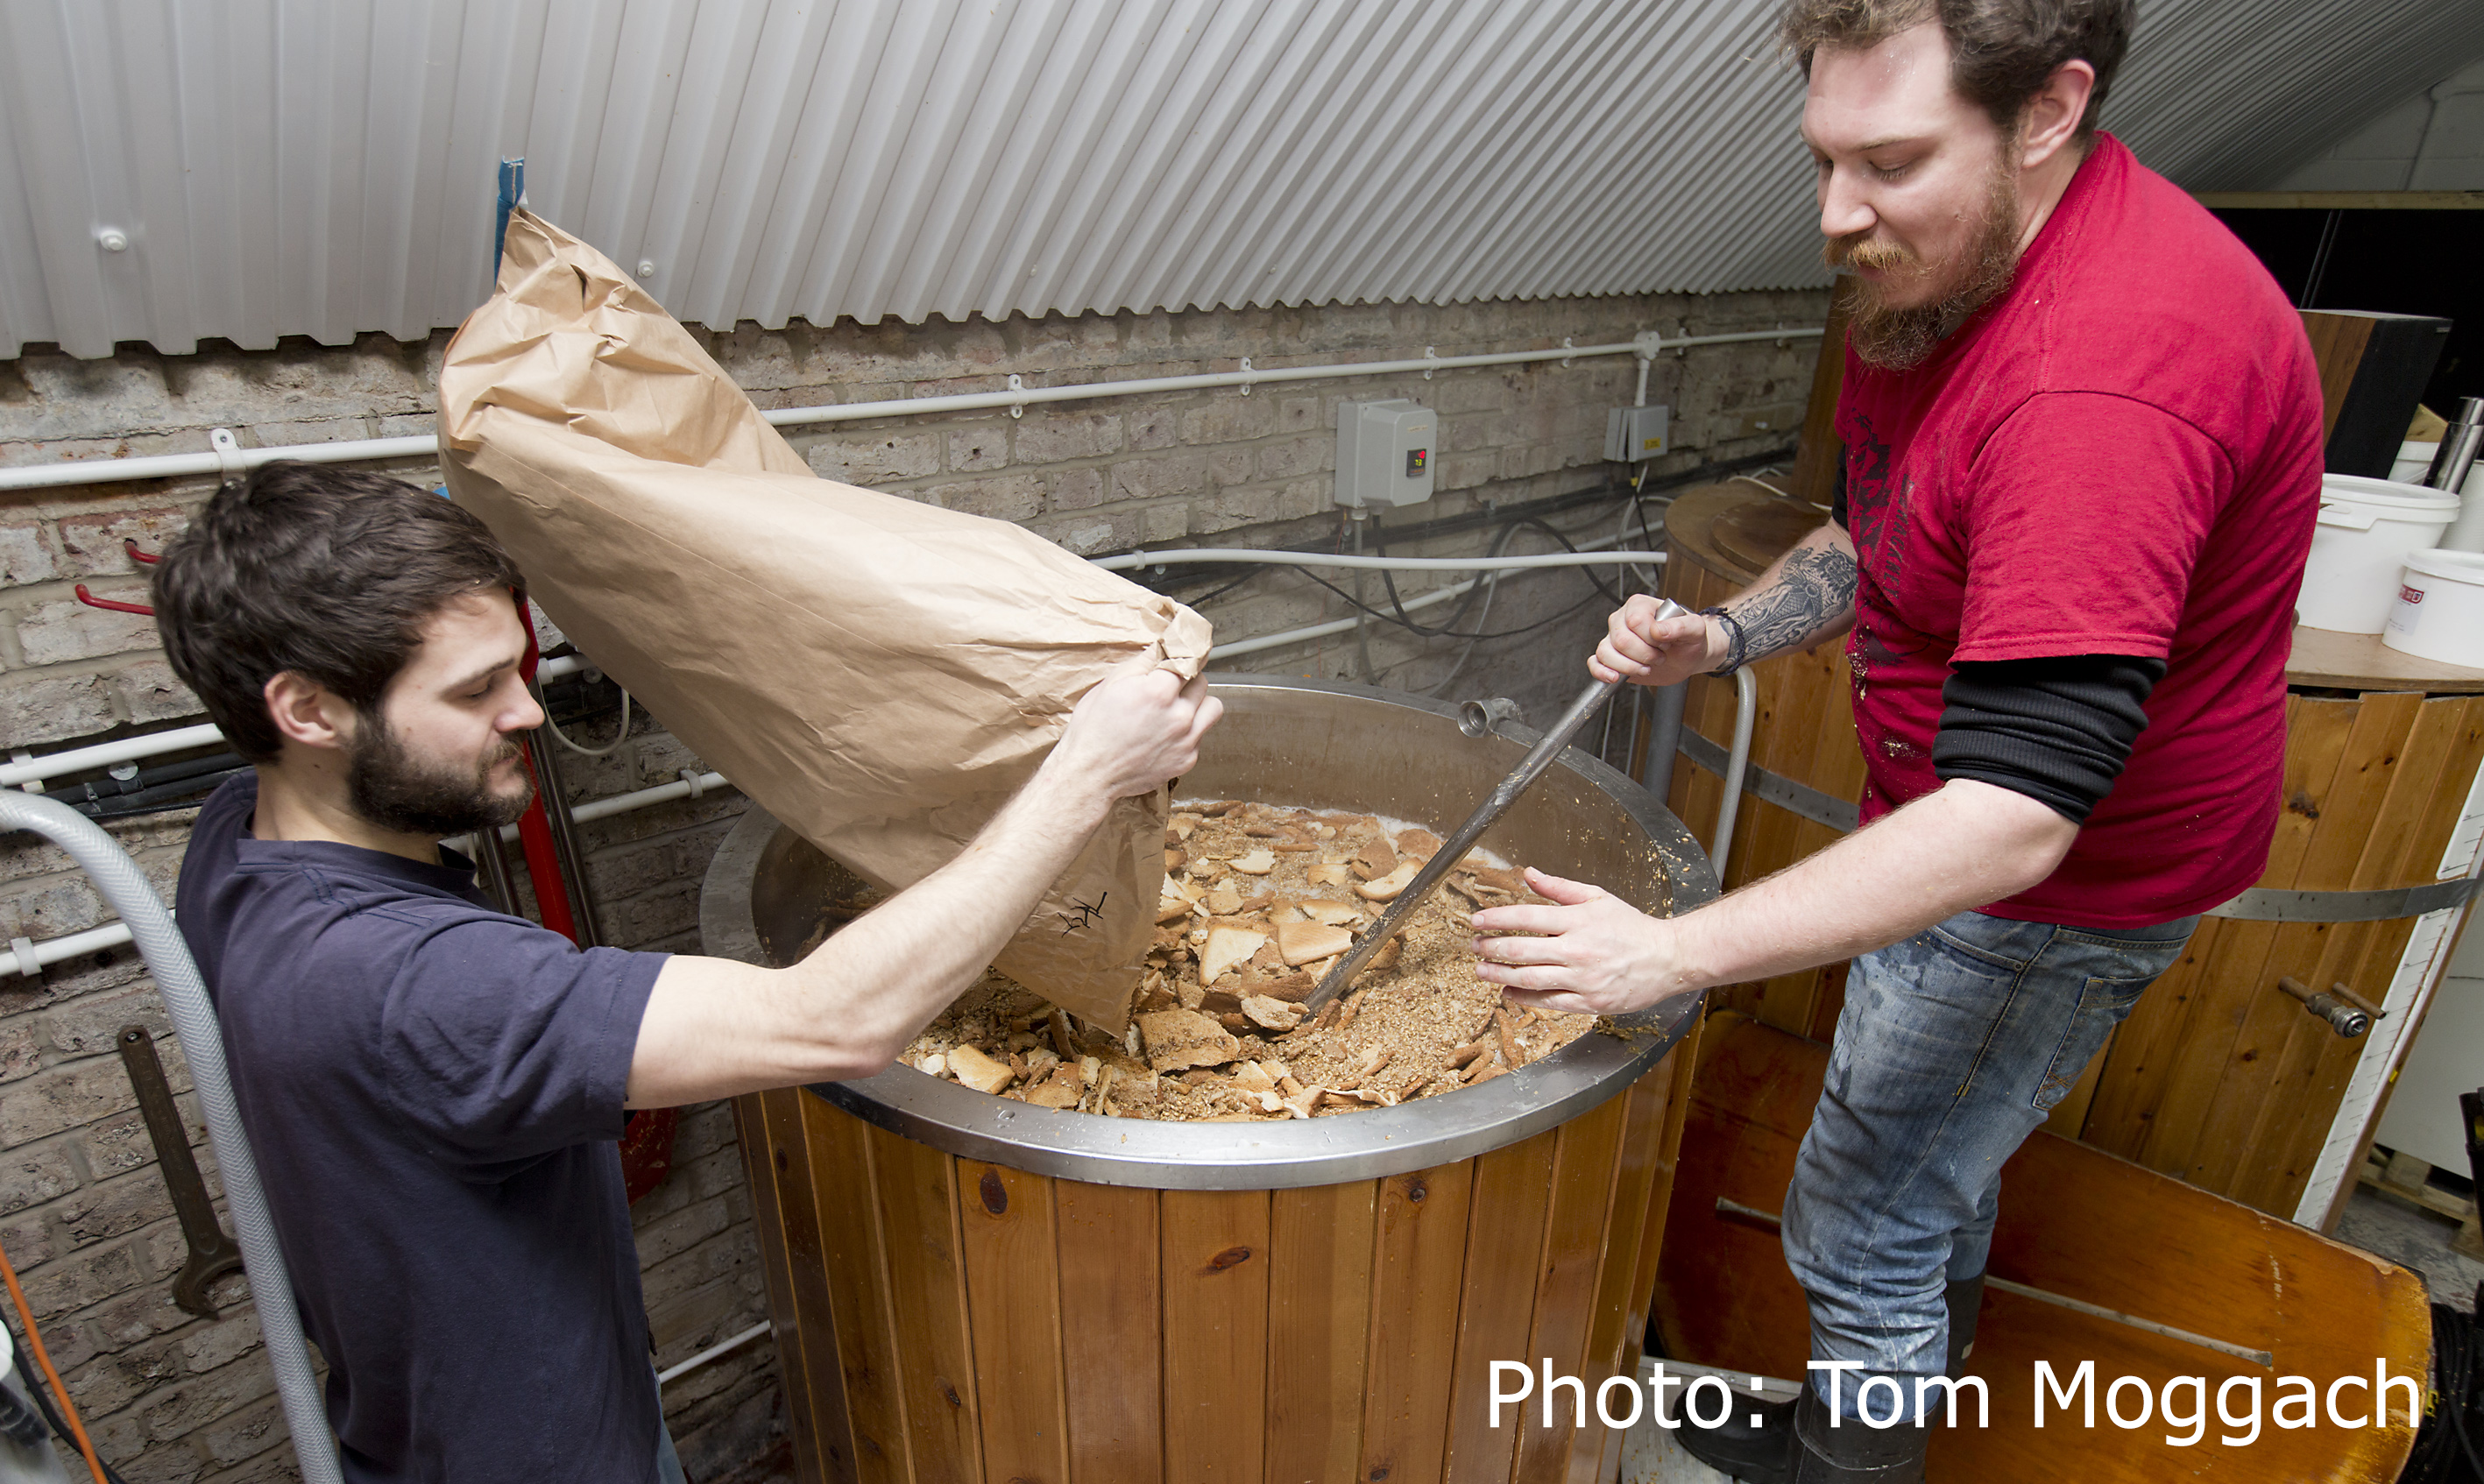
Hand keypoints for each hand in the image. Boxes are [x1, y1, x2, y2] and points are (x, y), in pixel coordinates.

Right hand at [1053, 668, 1222, 800]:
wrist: (1090, 774)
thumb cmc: (1093, 731)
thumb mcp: (1111, 684)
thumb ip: (1142, 662)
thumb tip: (1161, 647)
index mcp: (1158, 692)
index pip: (1187, 660)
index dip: (1179, 658)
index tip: (1179, 656)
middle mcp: (1178, 716)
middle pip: (1202, 682)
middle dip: (1186, 681)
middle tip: (1168, 687)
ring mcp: (1186, 740)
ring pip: (1212, 708)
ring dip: (1198, 704)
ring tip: (1177, 708)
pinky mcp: (1187, 760)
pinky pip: (1201, 736)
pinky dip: (1189, 732)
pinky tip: (1167, 733)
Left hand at [1469, 868, 1692, 1015]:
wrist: (1668, 958)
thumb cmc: (1633, 928)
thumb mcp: (1598, 898)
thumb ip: (1560, 888)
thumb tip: (1529, 874)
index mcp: (1579, 920)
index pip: (1527, 916)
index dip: (1497, 919)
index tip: (1477, 921)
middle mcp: (1579, 949)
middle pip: (1523, 950)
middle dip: (1491, 948)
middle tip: (1474, 946)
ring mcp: (1584, 979)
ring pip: (1530, 978)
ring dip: (1499, 974)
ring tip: (1481, 969)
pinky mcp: (1590, 1002)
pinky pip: (1549, 1002)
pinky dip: (1524, 997)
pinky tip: (1509, 991)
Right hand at [1590, 595, 1723, 687]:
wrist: (1687, 657)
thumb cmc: (1688, 639)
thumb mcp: (1695, 629)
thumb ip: (1681, 626)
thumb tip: (1658, 630)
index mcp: (1640, 606)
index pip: (1635, 621)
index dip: (1651, 638)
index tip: (1666, 643)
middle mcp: (1623, 620)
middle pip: (1621, 640)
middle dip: (1644, 655)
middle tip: (1659, 656)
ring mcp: (1614, 639)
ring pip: (1606, 653)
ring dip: (1630, 667)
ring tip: (1646, 667)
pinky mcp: (1612, 658)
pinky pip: (1595, 663)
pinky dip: (1602, 672)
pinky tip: (1615, 677)